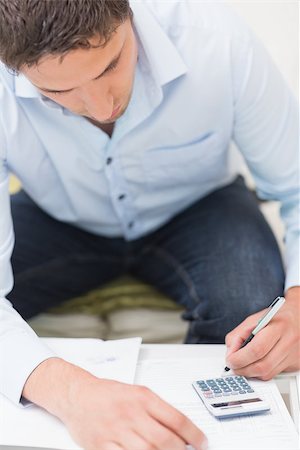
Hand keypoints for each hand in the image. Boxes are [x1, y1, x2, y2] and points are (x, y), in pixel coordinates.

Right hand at [63, 376, 206, 449]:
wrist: (77, 395)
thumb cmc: (108, 394)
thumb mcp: (137, 392)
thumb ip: (158, 409)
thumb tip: (181, 428)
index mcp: (143, 398)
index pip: (177, 419)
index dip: (194, 435)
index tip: (202, 443)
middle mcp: (131, 413)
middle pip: (164, 439)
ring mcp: (116, 431)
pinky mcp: (102, 446)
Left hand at [225, 287, 299, 379]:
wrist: (299, 317)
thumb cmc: (276, 317)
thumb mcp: (254, 319)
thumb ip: (238, 335)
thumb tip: (230, 353)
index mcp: (278, 327)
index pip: (257, 349)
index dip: (239, 358)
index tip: (230, 360)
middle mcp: (289, 342)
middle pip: (262, 366)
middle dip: (243, 369)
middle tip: (233, 366)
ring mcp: (294, 356)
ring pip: (268, 374)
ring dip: (251, 372)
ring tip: (243, 364)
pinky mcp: (295, 365)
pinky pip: (274, 374)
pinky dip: (262, 371)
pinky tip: (258, 362)